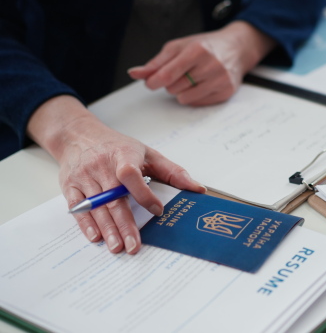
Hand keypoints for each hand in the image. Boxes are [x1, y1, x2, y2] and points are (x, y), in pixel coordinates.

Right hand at [27, 96, 206, 253]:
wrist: (79, 135)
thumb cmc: (118, 147)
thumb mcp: (148, 153)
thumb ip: (173, 172)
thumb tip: (199, 189)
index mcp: (123, 156)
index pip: (131, 175)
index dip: (144, 194)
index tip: (158, 211)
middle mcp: (101, 166)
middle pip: (114, 198)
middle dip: (125, 225)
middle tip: (134, 246)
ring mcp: (84, 177)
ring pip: (97, 207)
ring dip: (108, 229)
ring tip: (118, 247)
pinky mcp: (69, 186)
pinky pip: (77, 207)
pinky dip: (86, 223)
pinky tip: (96, 237)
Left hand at [128, 21, 274, 105]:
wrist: (236, 49)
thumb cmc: (205, 46)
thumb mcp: (179, 47)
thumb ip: (156, 63)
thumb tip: (134, 74)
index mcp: (196, 50)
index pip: (167, 75)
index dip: (153, 82)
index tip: (150, 83)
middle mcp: (210, 65)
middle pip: (174, 88)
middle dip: (171, 83)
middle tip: (180, 74)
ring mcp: (220, 80)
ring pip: (184, 98)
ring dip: (182, 92)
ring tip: (191, 79)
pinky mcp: (226, 92)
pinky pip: (198, 104)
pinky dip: (194, 97)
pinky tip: (202, 85)